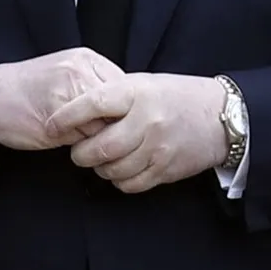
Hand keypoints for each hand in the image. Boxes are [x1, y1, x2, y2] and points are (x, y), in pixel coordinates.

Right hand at [0, 47, 122, 150]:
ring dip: (100, 138)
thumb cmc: (29, 89)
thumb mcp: (67, 74)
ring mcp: (69, 92)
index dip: (124, 110)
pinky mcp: (56, 117)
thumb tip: (128, 111)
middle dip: (115, 125)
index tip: (115, 122)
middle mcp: (81, 71)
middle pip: (121, 107)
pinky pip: (85, 139)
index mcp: (87, 59)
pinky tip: (67, 141)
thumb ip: (96, 85)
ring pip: (106, 125)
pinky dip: (83, 147)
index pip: (126, 88)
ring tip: (81, 137)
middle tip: (101, 134)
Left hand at [45, 73, 227, 192]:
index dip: (66, 116)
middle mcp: (146, 120)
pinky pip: (130, 184)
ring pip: (113, 169)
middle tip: (76, 151)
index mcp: (137, 92)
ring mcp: (157, 148)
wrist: (220, 116)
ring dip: (99, 168)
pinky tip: (120, 169)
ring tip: (99, 159)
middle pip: (100, 146)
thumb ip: (114, 97)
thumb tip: (77, 110)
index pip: (92, 103)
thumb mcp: (144, 84)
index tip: (50, 124)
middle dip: (81, 153)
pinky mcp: (165, 169)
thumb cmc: (175, 96)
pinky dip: (119, 181)